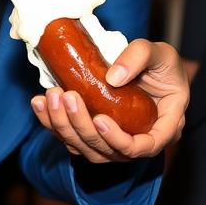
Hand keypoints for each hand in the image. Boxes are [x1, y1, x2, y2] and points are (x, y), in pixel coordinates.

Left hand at [31, 39, 188, 162]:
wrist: (147, 67)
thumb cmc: (163, 64)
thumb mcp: (161, 53)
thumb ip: (141, 57)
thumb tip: (113, 77)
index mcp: (164, 127)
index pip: (144, 147)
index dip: (120, 141)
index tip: (100, 119)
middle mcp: (140, 141)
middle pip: (108, 151)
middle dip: (82, 127)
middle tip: (68, 97)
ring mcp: (114, 142)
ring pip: (86, 149)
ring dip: (64, 127)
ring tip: (51, 96)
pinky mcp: (94, 135)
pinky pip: (72, 139)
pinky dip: (53, 123)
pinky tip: (40, 102)